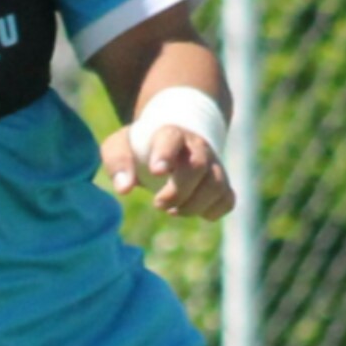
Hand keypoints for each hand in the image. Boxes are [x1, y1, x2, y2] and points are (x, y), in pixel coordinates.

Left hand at [103, 120, 233, 219]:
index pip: (172, 138)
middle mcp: (197, 147)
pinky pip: (227, 200)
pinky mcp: (221, 183)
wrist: (172, 141)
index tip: (156, 171)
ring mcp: (213, 164)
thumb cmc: (142, 146)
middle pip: (198, 166)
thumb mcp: (121, 146)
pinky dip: (211, 212)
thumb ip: (118, 162)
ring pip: (216, 185)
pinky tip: (193, 211)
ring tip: (173, 210)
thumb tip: (123, 189)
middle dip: (178, 191)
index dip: (166, 154)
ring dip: (193, 206)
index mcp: (170, 133)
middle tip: (158, 203)